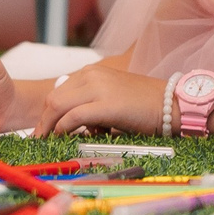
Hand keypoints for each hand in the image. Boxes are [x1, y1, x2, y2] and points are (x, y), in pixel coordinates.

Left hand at [36, 63, 166, 136]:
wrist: (172, 104)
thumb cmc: (145, 105)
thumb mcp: (112, 96)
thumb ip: (91, 102)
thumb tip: (73, 123)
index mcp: (92, 72)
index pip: (58, 91)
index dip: (48, 113)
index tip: (44, 129)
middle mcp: (92, 75)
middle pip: (53, 98)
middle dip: (44, 121)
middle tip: (41, 139)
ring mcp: (98, 88)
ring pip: (58, 106)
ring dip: (50, 127)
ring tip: (49, 142)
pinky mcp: (105, 104)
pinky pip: (73, 117)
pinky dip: (63, 129)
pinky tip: (63, 138)